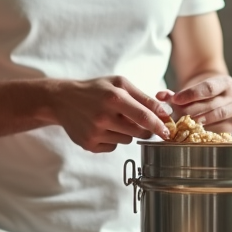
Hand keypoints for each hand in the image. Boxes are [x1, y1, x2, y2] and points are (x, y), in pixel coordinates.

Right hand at [52, 76, 172, 153]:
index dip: (159, 125)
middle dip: (145, 129)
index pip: (144, 116)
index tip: (167, 131)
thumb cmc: (95, 89)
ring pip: (127, 141)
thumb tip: (164, 113)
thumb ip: (143, 97)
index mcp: (113, 97)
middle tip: (138, 121)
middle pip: (138, 132)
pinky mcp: (89, 144)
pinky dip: (112, 140)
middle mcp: (103, 116)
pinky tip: (101, 128)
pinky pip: (112, 147)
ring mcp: (95, 132)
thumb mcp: (119, 83)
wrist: (63, 100)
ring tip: (112, 120)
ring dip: (126, 133)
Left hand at [157, 74, 231, 132]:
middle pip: (211, 104)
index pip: (208, 88)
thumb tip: (160, 96)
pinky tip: (194, 131)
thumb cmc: (202, 94)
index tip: (175, 99)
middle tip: (176, 115)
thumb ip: (175, 94)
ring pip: (217, 116)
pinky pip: (220, 129)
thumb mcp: (190, 90)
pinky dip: (206, 131)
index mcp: (225, 82)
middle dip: (191, 110)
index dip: (191, 94)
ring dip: (198, 121)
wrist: (216, 98)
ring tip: (183, 123)